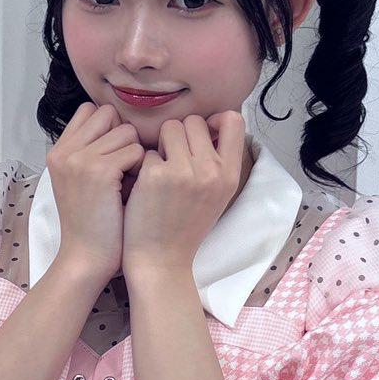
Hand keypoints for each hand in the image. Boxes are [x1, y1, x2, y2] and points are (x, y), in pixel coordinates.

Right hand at [46, 102, 146, 284]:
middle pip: (109, 114)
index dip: (109, 127)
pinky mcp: (100, 170)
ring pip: (126, 131)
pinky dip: (142, 168)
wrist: (87, 257)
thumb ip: (91, 152)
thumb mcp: (79, 181)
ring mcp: (80, 159)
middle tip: (124, 167)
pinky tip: (135, 189)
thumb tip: (121, 126)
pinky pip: (136, 151)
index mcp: (58, 151)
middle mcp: (65, 150)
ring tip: (129, 180)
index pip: (90, 110)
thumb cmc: (92, 223)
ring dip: (135, 154)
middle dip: (123, 135)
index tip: (114, 154)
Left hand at [121, 111, 246, 280]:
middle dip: (181, 134)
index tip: (202, 132)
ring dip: (162, 144)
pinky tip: (145, 186)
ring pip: (170, 127)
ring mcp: (184, 172)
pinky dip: (144, 165)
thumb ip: (217, 161)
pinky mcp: (155, 175)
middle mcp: (211, 171)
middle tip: (173, 160)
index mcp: (230, 175)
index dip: (215, 119)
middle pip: (194, 121)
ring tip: (160, 169)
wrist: (161, 260)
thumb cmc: (185, 226)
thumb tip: (210, 122)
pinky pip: (148, 150)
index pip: (234, 120)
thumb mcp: (216, 194)